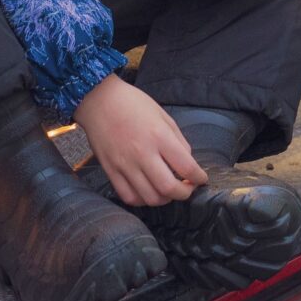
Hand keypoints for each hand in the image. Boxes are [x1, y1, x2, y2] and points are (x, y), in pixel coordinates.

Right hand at [75, 76, 205, 206]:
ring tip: (168, 190)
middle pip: (169, 188)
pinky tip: (148, 191)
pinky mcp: (110, 171)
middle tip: (187, 188)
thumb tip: (187, 161)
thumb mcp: (163, 115)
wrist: (99, 100)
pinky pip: (129, 197)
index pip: (187, 167)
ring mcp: (125, 164)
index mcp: (159, 136)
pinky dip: (142, 200)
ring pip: (150, 198)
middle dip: (185, 193)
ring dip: (165, 199)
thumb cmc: (133, 104)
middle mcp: (142, 153)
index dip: (199, 177)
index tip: (201, 178)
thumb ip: (178, 140)